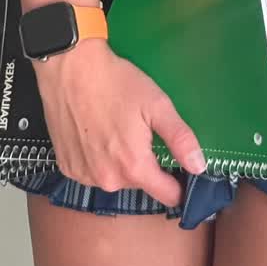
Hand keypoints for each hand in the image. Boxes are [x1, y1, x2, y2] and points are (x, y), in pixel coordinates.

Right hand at [33, 39, 206, 204]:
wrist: (70, 69)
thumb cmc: (116, 84)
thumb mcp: (157, 105)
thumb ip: (180, 139)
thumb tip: (199, 168)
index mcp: (134, 168)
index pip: (168, 196)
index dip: (179, 183)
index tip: (179, 166)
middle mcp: (108, 181)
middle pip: (141, 184)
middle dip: (146, 164)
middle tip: (140, 131)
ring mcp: (84, 176)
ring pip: (116, 178)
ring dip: (120, 162)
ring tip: (116, 129)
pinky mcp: (67, 168)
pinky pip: (92, 172)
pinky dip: (98, 159)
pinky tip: (95, 134)